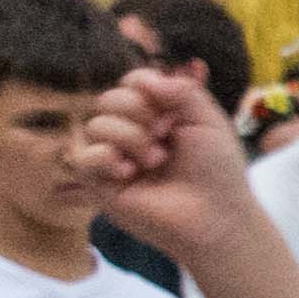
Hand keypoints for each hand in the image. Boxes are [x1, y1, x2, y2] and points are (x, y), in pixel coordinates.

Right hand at [58, 66, 265, 272]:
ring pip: (95, 125)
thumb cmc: (217, 171)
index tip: (170, 110)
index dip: (144, 86)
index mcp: (155, 115)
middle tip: (165, 135)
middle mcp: (130, 133)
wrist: (216, 216)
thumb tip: (147, 81)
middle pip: (108, 99)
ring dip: (129, 137)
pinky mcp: (101, 185)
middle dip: (138, 111)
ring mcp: (114, 158)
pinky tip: (129, 171)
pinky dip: (105, 157)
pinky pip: (82, 158)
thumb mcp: (209, 121)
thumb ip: (183, 90)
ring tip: (156, 160)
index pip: (130, 82)